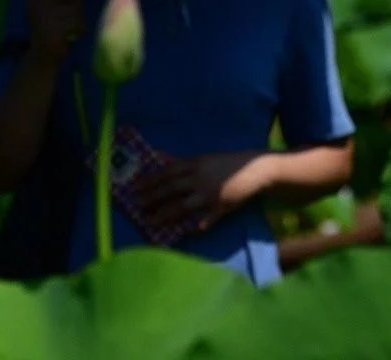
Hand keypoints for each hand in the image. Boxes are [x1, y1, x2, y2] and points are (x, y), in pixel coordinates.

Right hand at [26, 0, 84, 64]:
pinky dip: (80, 29)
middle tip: (69, 15)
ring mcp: (44, 15)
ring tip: (69, 26)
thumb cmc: (53, 24)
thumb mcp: (52, 3)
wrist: (42, 54)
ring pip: (77, 7)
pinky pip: (79, 21)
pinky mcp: (53, 29)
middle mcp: (37, 1)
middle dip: (78, 2)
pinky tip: (71, 35)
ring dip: (79, 17)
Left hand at [133, 151, 274, 231]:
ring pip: (183, 207)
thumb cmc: (228, 162)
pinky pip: (206, 220)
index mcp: (195, 163)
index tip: (134, 188)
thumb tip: (158, 156)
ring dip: (165, 215)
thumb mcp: (205, 158)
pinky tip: (186, 234)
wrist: (256, 168)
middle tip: (137, 207)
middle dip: (152, 198)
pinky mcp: (222, 206)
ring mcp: (210, 193)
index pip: (167, 172)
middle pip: (171, 189)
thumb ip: (183, 162)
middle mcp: (200, 178)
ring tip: (151, 222)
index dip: (149, 181)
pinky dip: (197, 227)